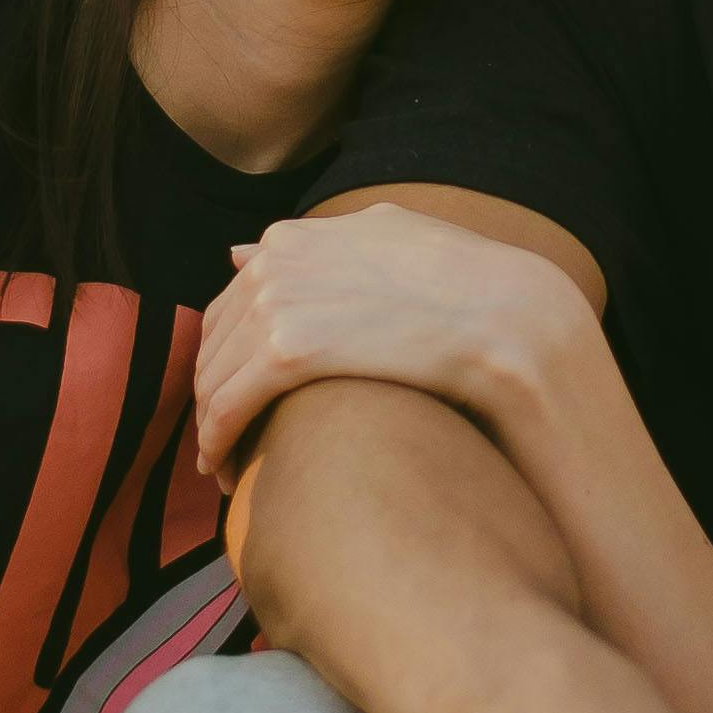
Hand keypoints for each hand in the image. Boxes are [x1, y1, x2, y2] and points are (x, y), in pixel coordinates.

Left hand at [195, 203, 589, 482]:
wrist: (501, 313)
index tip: (235, 396)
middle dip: (213, 395)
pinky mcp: (287, 350)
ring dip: (212, 429)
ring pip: (215, 379)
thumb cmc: (459, 282)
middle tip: (225, 443)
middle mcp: (273, 262)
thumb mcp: (386, 236)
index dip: (226, 357)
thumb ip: (320, 243)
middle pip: (214, 345)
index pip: (230, 305)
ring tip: (227, 468)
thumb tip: (240, 251)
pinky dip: (218, 444)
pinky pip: (228, 407)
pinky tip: (228, 475)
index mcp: (292, 239)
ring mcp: (277, 302)